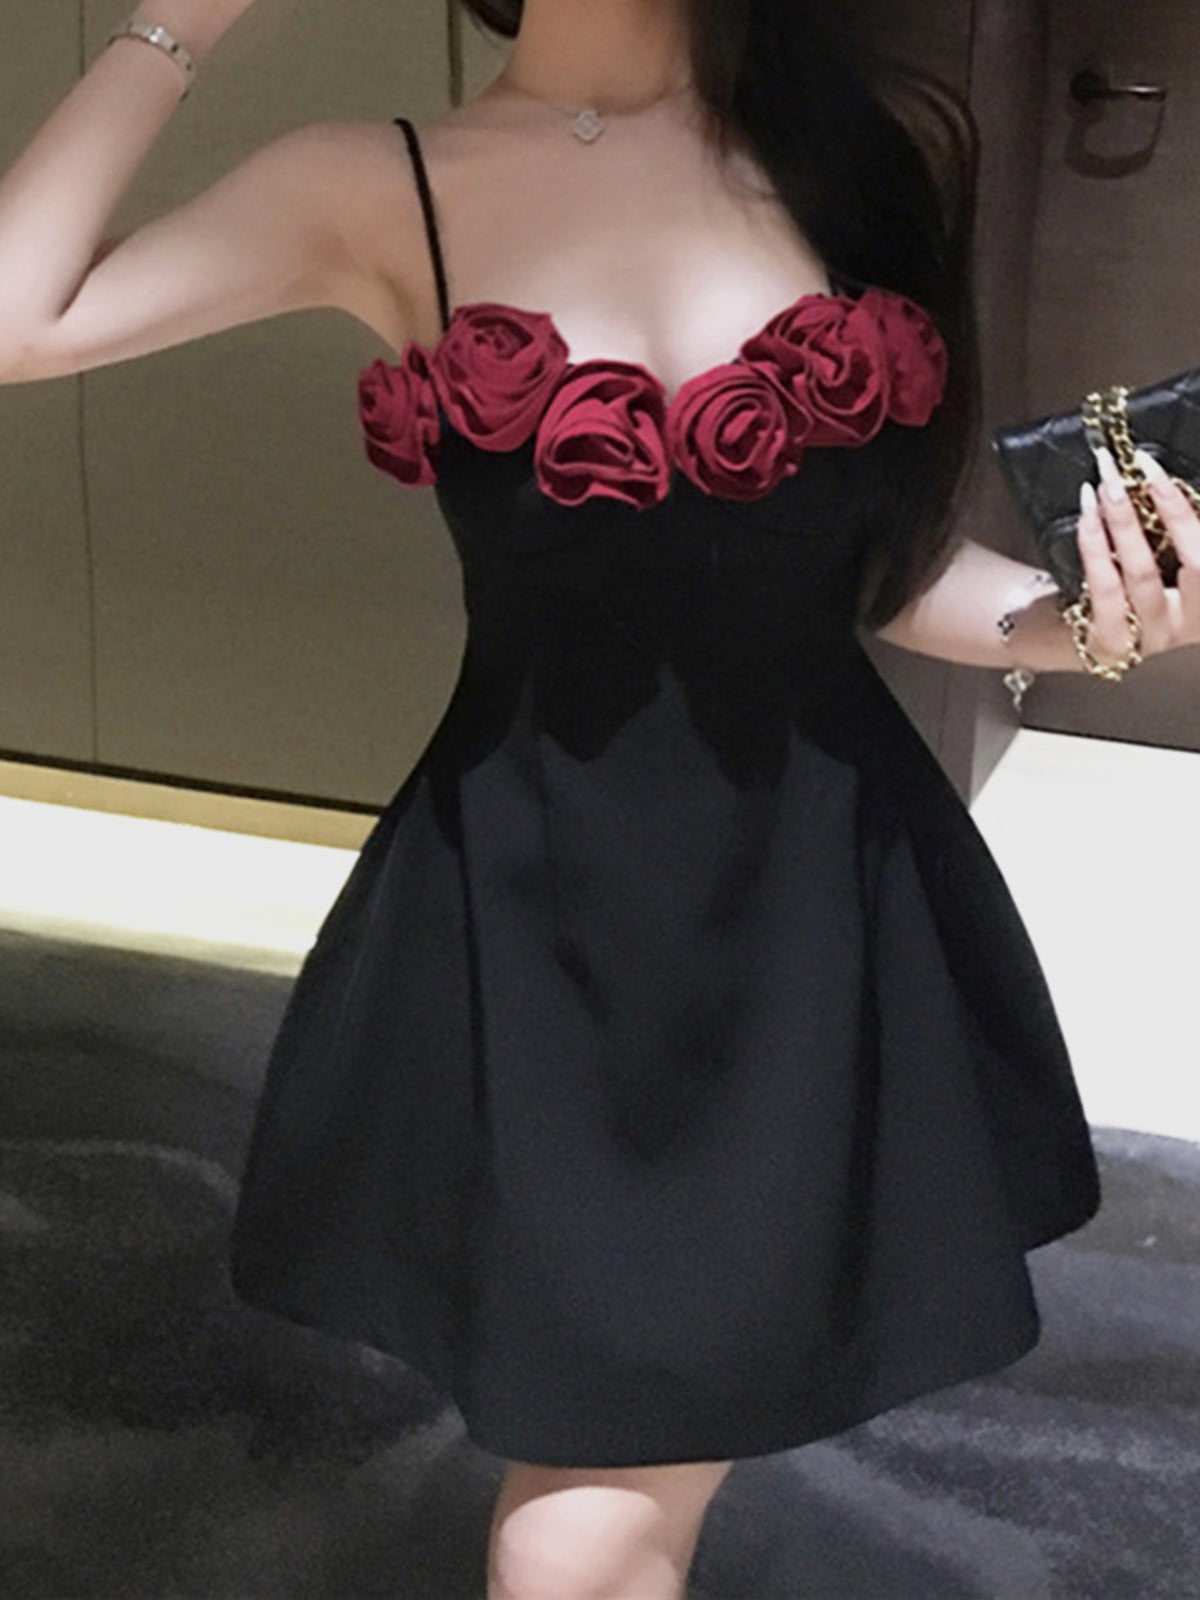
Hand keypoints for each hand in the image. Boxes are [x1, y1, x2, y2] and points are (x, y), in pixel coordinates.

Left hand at [1077, 445, 1199, 665]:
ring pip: (1143, 573)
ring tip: (1105, 485)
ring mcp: (1152, 637)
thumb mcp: (1168, 574)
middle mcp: (1188, 624)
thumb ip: (1176, 540)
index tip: (1155, 469)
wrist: (1081, 649)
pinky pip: (1105, 587)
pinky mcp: (1113, 642)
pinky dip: (1095, 544)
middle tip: (1128, 471)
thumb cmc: (1132, 602)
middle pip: (1194, 563)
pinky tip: (1088, 514)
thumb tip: (1160, 486)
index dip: (1184, 508)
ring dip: (1123, 521)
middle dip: (1166, 507)